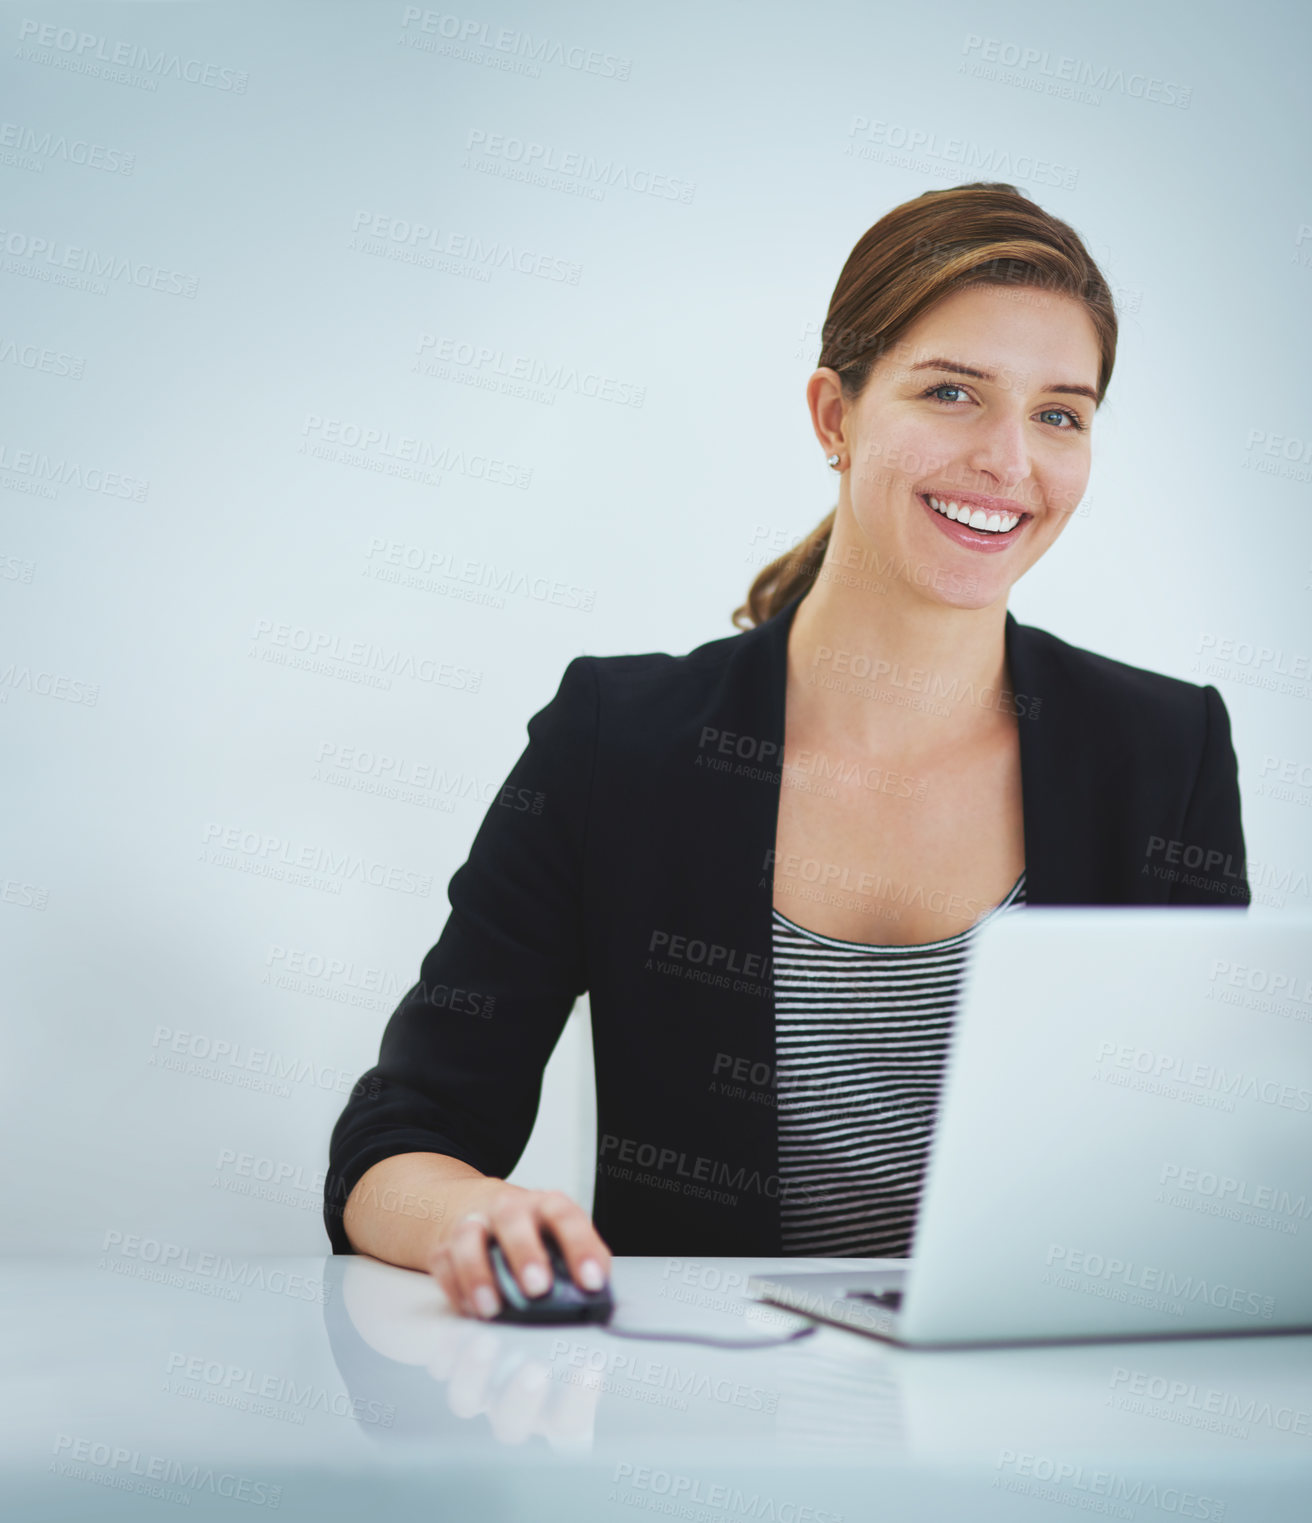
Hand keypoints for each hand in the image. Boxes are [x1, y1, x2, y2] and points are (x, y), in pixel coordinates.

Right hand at [425, 1181, 611, 1319]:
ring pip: (469, 1238)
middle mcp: (509, 1209)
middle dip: (526, 1254)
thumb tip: (600, 1297)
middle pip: (513, 1219)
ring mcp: (474, 1224)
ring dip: (479, 1274)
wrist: (483, 1208)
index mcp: (546, 1205)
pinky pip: (443, 1263)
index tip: (592, 1282)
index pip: (566, 1217)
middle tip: (538, 1288)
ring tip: (492, 1308)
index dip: (581, 1248)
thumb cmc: (533, 1231)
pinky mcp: (446, 1246)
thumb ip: (581, 1261)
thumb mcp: (563, 1236)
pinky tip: (470, 1309)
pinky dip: (453, 1287)